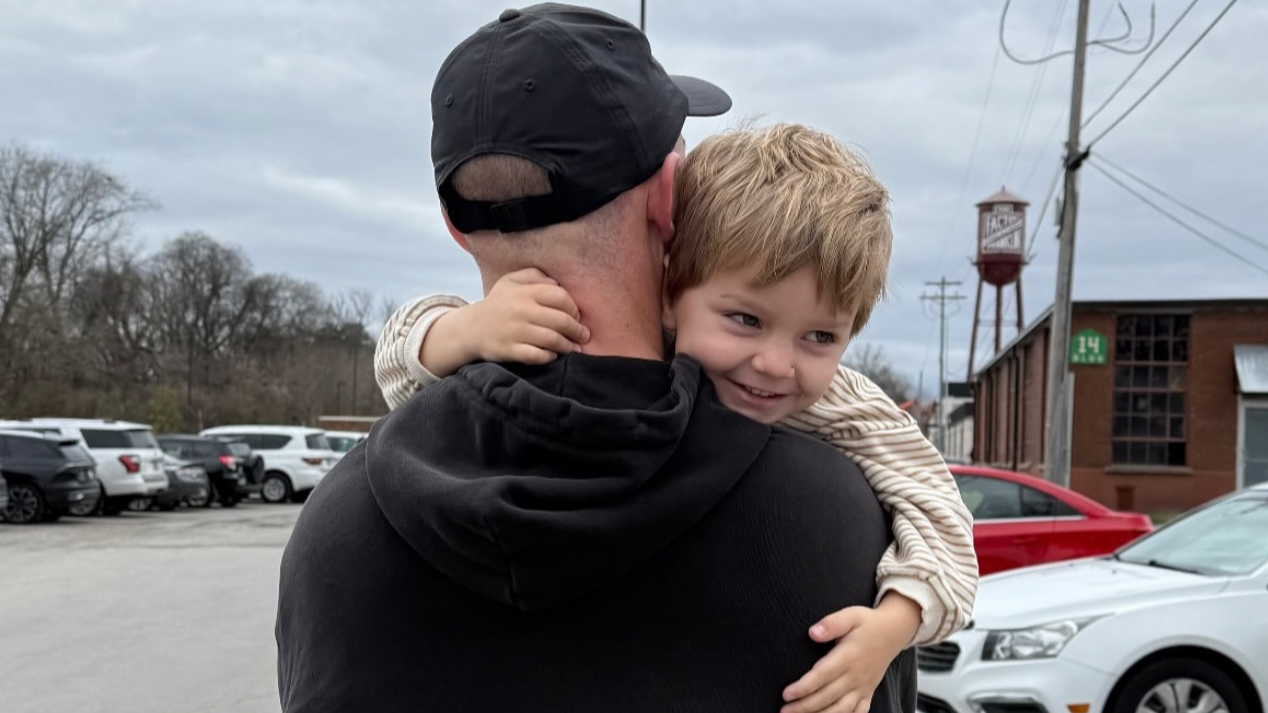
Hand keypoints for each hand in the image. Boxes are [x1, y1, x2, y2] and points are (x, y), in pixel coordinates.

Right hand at [422, 268, 589, 376]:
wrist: (470, 329)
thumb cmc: (498, 304)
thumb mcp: (511, 281)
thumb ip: (534, 276)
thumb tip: (557, 283)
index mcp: (524, 292)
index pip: (560, 297)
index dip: (574, 308)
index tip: (578, 317)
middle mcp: (520, 310)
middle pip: (560, 320)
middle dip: (577, 330)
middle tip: (584, 336)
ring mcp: (514, 331)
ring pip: (552, 339)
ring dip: (568, 346)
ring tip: (574, 349)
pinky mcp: (508, 350)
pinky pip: (536, 355)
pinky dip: (549, 357)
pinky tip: (553, 356)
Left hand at [780, 598, 919, 712]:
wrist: (894, 632)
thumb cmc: (868, 623)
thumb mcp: (851, 615)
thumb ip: (832, 623)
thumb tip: (812, 633)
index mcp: (849, 656)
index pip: (823, 675)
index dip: (804, 686)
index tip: (786, 694)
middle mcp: (856, 676)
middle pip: (828, 696)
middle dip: (804, 706)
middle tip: (784, 711)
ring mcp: (863, 687)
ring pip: (841, 709)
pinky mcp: (868, 693)